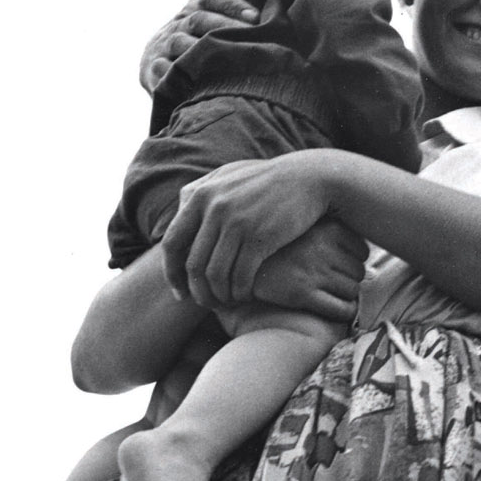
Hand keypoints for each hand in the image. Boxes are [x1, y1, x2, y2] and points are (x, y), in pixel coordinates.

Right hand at [140, 0, 257, 92]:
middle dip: (227, 25)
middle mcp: (176, 26)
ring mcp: (163, 47)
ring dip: (207, 50)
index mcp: (191, 10)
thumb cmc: (190, 37)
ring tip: (235, 57)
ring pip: (183, 44)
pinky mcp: (153, 70)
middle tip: (254, 34)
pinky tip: (204, 80)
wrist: (154, 63)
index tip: (256, 16)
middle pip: (199, 20)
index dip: (232, 4)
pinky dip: (180, 73)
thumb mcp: (200, 12)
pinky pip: (165, 70)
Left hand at [161, 153, 335, 308]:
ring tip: (227, 302)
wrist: (309, 177)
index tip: (180, 292)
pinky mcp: (261, 237)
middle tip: (206, 304)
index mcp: (200, 195)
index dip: (171, 273)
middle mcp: (214, 208)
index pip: (172, 243)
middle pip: (193, 264)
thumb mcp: (229, 176)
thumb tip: (180, 209)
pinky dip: (240, 291)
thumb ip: (202, 191)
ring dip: (219, 295)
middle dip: (197, 291)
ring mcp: (237, 223)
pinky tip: (245, 296)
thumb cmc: (268, 180)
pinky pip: (241, 275)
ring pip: (215, 274)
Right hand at [254, 218, 366, 322]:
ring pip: (353, 290)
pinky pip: (343, 309)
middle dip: (348, 279)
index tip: (337, 265)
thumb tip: (366, 243)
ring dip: (345, 296)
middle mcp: (321, 247)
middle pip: (359, 271)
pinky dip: (344, 312)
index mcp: (325, 227)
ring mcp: (312, 270)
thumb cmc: (276, 248)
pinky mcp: (302, 293)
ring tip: (326, 293)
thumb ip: (331, 230)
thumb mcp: (303, 227)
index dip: (352, 261)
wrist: (235, 265)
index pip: (362, 250)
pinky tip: (333, 310)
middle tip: (330, 282)